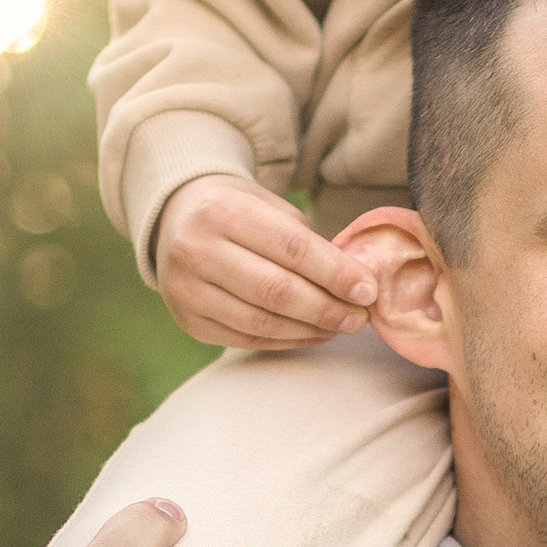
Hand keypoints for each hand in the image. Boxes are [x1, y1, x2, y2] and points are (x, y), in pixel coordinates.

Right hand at [157, 174, 378, 349]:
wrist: (177, 219)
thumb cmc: (238, 211)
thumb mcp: (269, 206)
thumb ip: (308, 243)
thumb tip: (355, 286)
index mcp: (221, 210)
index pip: (291, 248)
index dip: (335, 274)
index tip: (369, 290)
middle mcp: (196, 250)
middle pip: (277, 291)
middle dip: (328, 308)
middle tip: (360, 317)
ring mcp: (186, 291)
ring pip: (263, 322)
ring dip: (312, 330)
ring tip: (341, 326)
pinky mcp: (189, 322)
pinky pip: (247, 339)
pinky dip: (287, 340)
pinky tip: (312, 333)